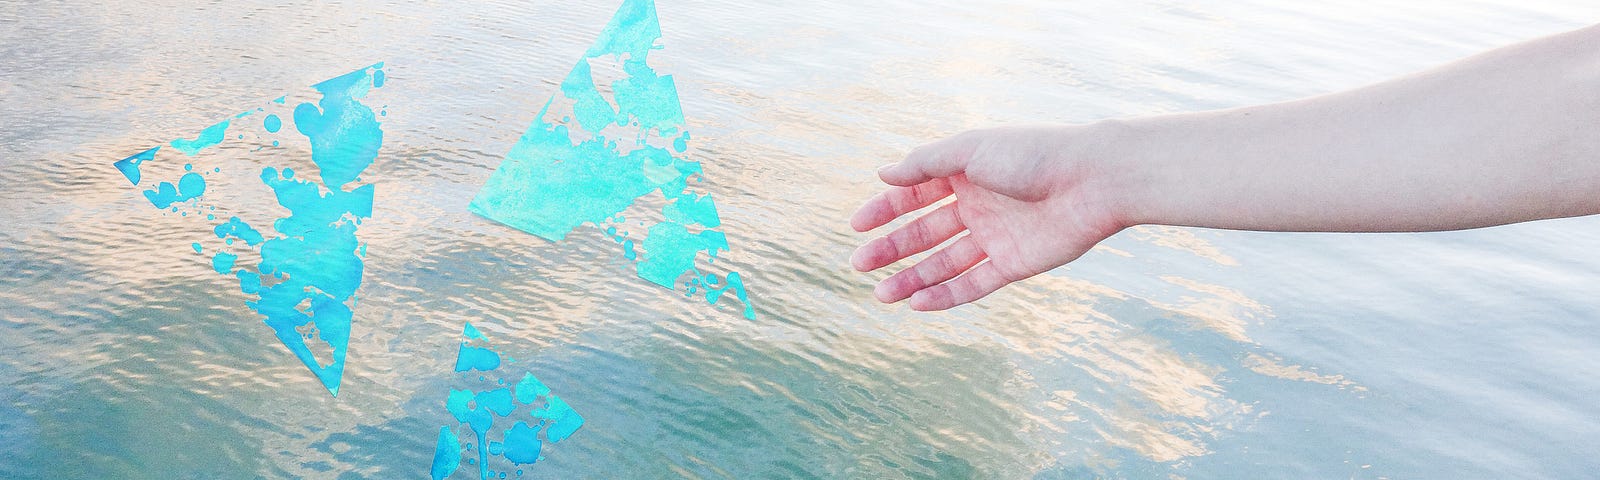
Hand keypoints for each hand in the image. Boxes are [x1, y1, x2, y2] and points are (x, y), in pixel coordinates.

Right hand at [851, 123, 1132, 309]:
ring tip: (880, 294)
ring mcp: (994, 236)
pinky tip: (917, 302)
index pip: (914, 194)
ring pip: (944, 263)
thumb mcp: (971, 150)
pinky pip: (973, 283)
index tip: (856, 226)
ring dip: (912, 278)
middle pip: (924, 232)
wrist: (1093, 181)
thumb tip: (883, 174)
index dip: (884, 210)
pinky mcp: (1013, 264)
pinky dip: (945, 294)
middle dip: (891, 248)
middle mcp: (977, 205)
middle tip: (859, 264)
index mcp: (965, 173)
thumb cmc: (1033, 155)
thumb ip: (925, 163)